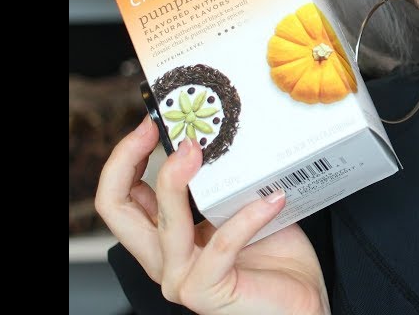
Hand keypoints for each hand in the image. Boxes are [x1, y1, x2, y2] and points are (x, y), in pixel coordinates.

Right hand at [94, 118, 330, 314]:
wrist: (302, 300)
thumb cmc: (274, 255)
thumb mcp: (237, 207)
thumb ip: (218, 182)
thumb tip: (216, 135)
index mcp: (162, 237)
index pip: (119, 196)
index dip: (125, 157)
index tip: (150, 123)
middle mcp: (163, 259)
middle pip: (116, 209)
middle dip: (129, 160)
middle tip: (161, 130)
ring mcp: (181, 279)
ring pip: (165, 224)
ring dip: (178, 181)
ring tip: (202, 149)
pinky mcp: (208, 291)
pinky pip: (223, 245)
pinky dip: (248, 216)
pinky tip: (273, 198)